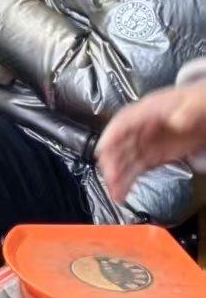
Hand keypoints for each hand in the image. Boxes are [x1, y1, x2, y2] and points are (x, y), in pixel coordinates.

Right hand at [99, 82, 205, 203]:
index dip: (110, 135)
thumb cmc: (198, 104)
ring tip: (115, 193)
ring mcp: (147, 142)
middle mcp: (142, 127)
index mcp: (148, 111)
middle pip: (120, 144)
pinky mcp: (154, 156)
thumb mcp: (195, 104)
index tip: (102, 149)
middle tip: (111, 180)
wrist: (205, 112)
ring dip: (118, 175)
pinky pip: (136, 168)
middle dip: (112, 162)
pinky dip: (128, 180)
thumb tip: (177, 121)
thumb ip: (186, 113)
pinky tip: (123, 191)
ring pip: (125, 159)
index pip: (123, 122)